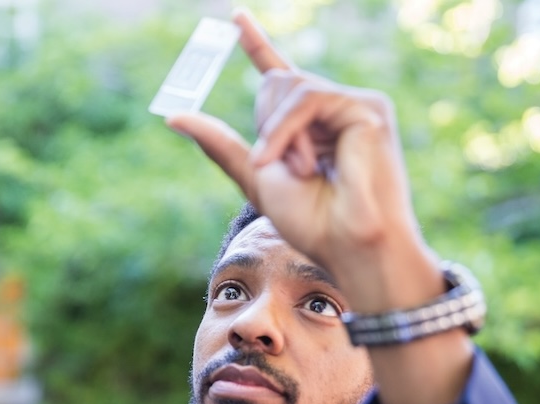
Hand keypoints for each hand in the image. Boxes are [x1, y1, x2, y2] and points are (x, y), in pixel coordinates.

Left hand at [168, 8, 439, 312]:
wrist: (347, 245)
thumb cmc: (310, 222)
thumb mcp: (255, 177)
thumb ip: (221, 144)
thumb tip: (172, 116)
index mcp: (308, 128)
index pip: (280, 76)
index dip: (257, 46)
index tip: (235, 18)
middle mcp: (331, 112)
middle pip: (275, 83)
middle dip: (267, 129)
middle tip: (288, 171)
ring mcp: (352, 107)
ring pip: (289, 87)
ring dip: (280, 137)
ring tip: (305, 173)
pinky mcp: (368, 109)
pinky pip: (308, 97)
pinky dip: (290, 130)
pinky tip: (303, 162)